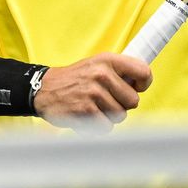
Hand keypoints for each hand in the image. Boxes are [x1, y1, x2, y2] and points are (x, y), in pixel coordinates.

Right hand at [33, 53, 151, 133]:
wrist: (44, 89)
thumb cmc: (76, 79)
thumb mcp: (96, 64)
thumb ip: (119, 71)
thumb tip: (142, 83)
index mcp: (108, 60)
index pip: (143, 72)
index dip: (143, 84)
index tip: (136, 88)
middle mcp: (102, 74)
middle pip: (133, 101)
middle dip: (122, 104)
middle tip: (106, 100)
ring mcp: (93, 93)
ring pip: (120, 116)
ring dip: (109, 117)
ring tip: (94, 107)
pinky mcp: (86, 111)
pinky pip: (107, 127)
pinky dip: (98, 127)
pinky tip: (88, 117)